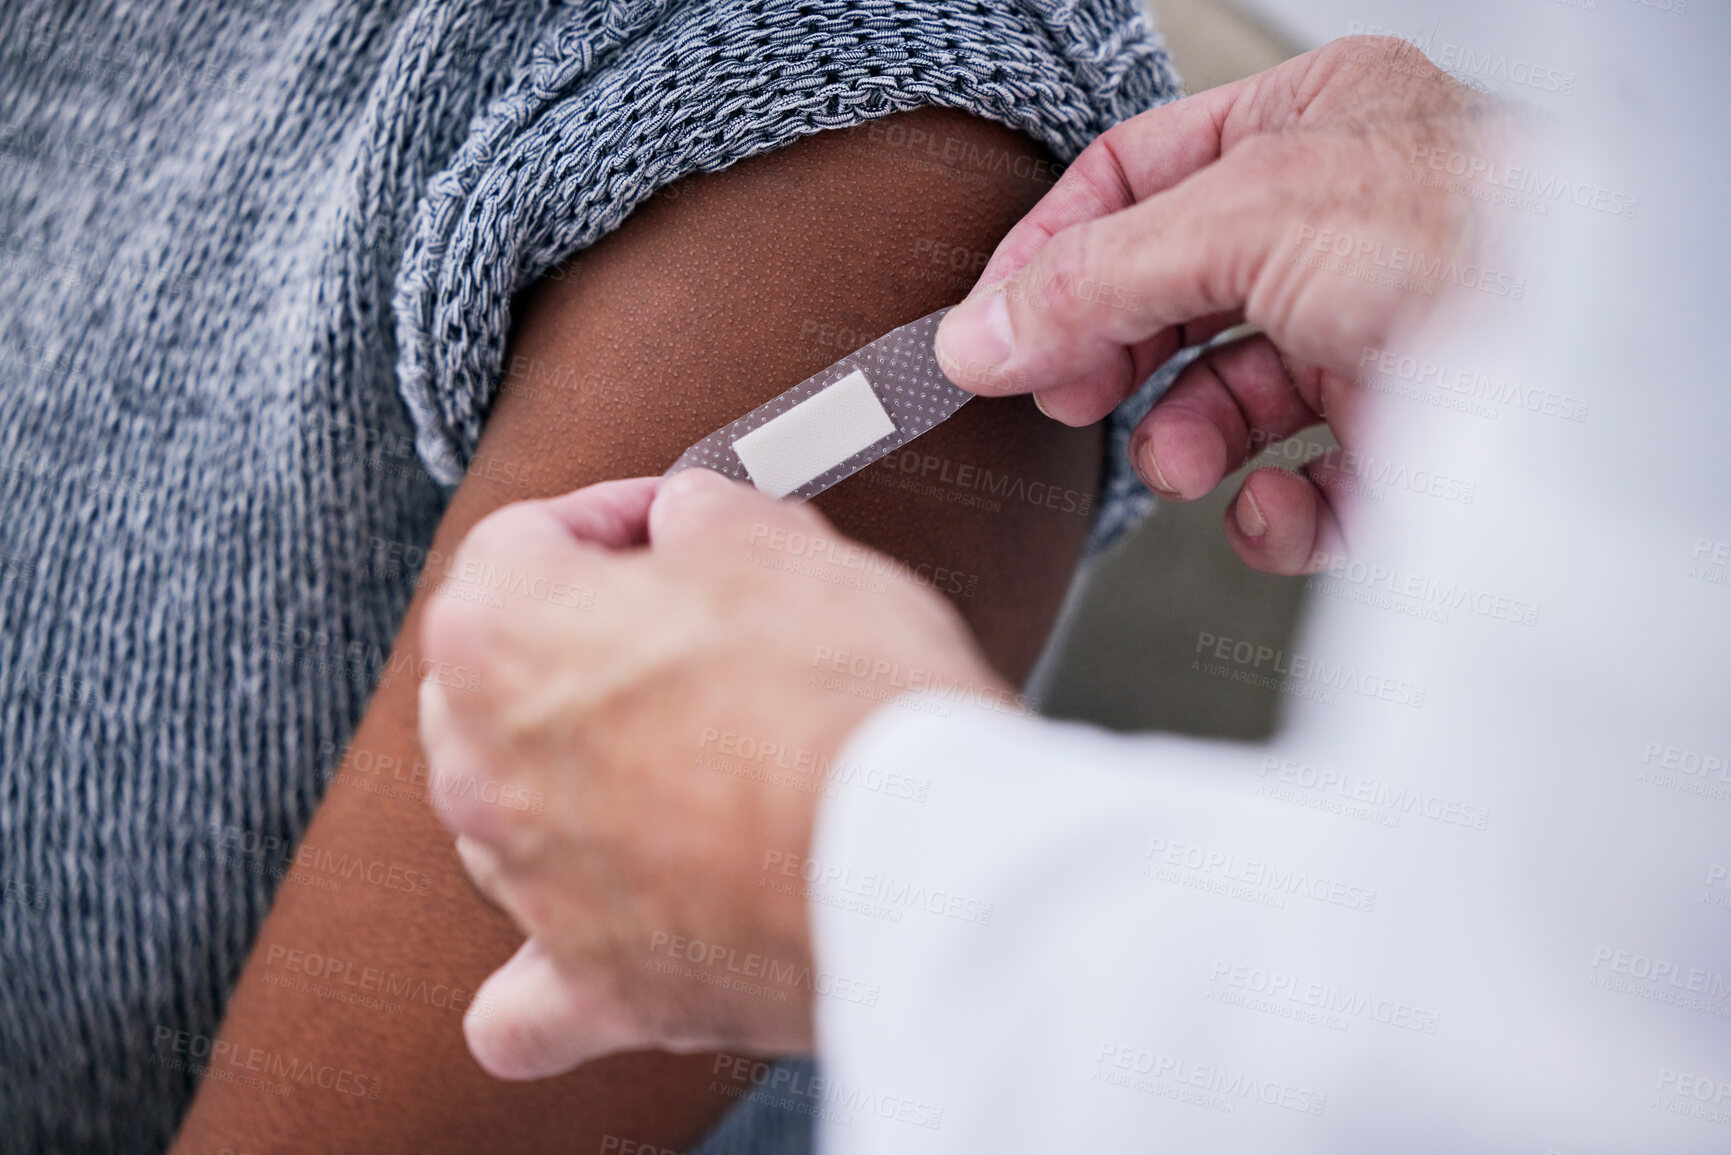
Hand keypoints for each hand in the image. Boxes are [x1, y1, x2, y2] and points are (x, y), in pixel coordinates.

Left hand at [416, 470, 1001, 1079]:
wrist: (924, 856)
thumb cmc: (845, 699)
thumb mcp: (779, 542)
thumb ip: (704, 518)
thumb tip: (691, 525)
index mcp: (504, 634)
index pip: (522, 542)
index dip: (612, 518)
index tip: (668, 526)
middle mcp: (486, 767)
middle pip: (494, 681)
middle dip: (579, 644)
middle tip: (681, 630)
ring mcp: (532, 885)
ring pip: (505, 819)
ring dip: (569, 780)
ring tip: (677, 760)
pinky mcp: (597, 986)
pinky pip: (527, 999)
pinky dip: (547, 969)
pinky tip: (576, 940)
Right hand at [936, 35, 1513, 572]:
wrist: (1606, 370)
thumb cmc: (1479, 244)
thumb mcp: (1249, 218)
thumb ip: (1095, 277)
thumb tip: (981, 333)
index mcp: (1312, 126)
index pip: (1135, 179)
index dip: (1052, 253)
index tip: (990, 329)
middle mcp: (1342, 225)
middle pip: (1171, 294)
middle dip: (1113, 355)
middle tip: (1063, 398)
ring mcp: (1373, 332)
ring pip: (1229, 399)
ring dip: (1183, 440)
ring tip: (1171, 461)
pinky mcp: (1407, 440)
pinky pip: (1305, 486)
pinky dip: (1272, 515)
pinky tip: (1269, 513)